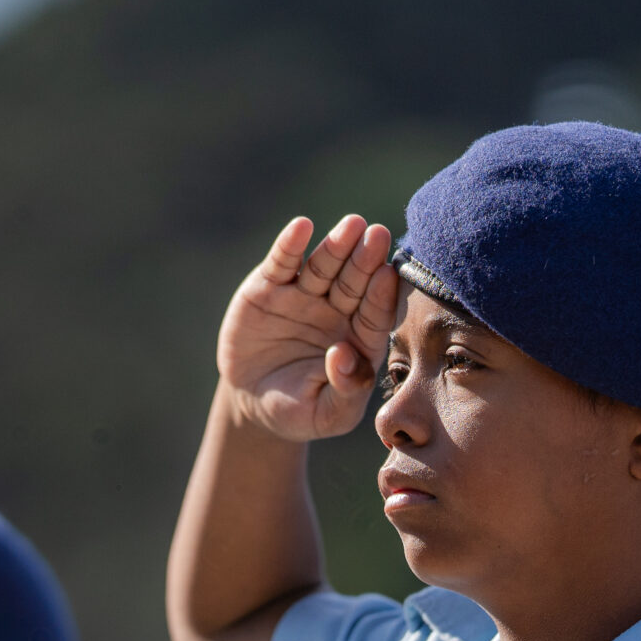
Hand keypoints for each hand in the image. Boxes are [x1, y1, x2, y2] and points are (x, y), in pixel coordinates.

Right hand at [215, 213, 399, 441]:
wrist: (253, 403)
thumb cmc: (299, 412)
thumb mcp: (328, 415)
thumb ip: (347, 391)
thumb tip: (344, 354)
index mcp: (359, 339)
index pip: (374, 314)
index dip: (380, 296)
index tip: (388, 275)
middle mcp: (337, 311)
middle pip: (354, 282)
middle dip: (365, 259)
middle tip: (379, 235)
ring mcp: (304, 296)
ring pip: (324, 266)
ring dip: (336, 245)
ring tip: (351, 225)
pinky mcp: (270, 287)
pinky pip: (282, 264)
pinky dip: (290, 245)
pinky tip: (301, 227)